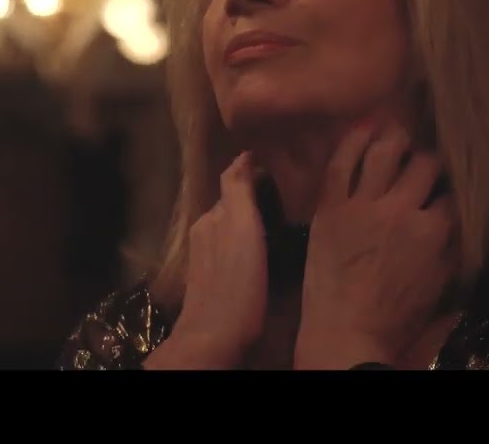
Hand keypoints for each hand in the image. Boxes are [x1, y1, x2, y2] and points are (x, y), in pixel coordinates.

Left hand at [144, 152, 266, 369]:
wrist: (213, 334)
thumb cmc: (236, 282)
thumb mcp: (242, 228)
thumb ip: (238, 191)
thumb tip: (242, 155)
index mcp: (214, 216)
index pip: (232, 181)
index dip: (251, 170)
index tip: (274, 161)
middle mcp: (205, 228)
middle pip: (229, 202)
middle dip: (250, 191)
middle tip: (283, 188)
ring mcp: (204, 253)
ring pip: (228, 223)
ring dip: (247, 215)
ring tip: (276, 213)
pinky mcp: (210, 276)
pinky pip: (227, 243)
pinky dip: (242, 236)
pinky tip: (258, 245)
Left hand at [294, 122, 455, 369]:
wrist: (344, 329)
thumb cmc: (395, 316)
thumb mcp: (440, 285)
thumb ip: (453, 248)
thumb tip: (465, 222)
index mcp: (434, 232)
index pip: (456, 193)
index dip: (457, 185)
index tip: (455, 180)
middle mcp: (401, 210)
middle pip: (425, 164)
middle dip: (431, 158)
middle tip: (427, 158)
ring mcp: (362, 205)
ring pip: (385, 154)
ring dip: (396, 138)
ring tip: (399, 131)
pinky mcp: (330, 206)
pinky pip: (340, 164)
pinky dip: (352, 141)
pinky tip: (363, 128)